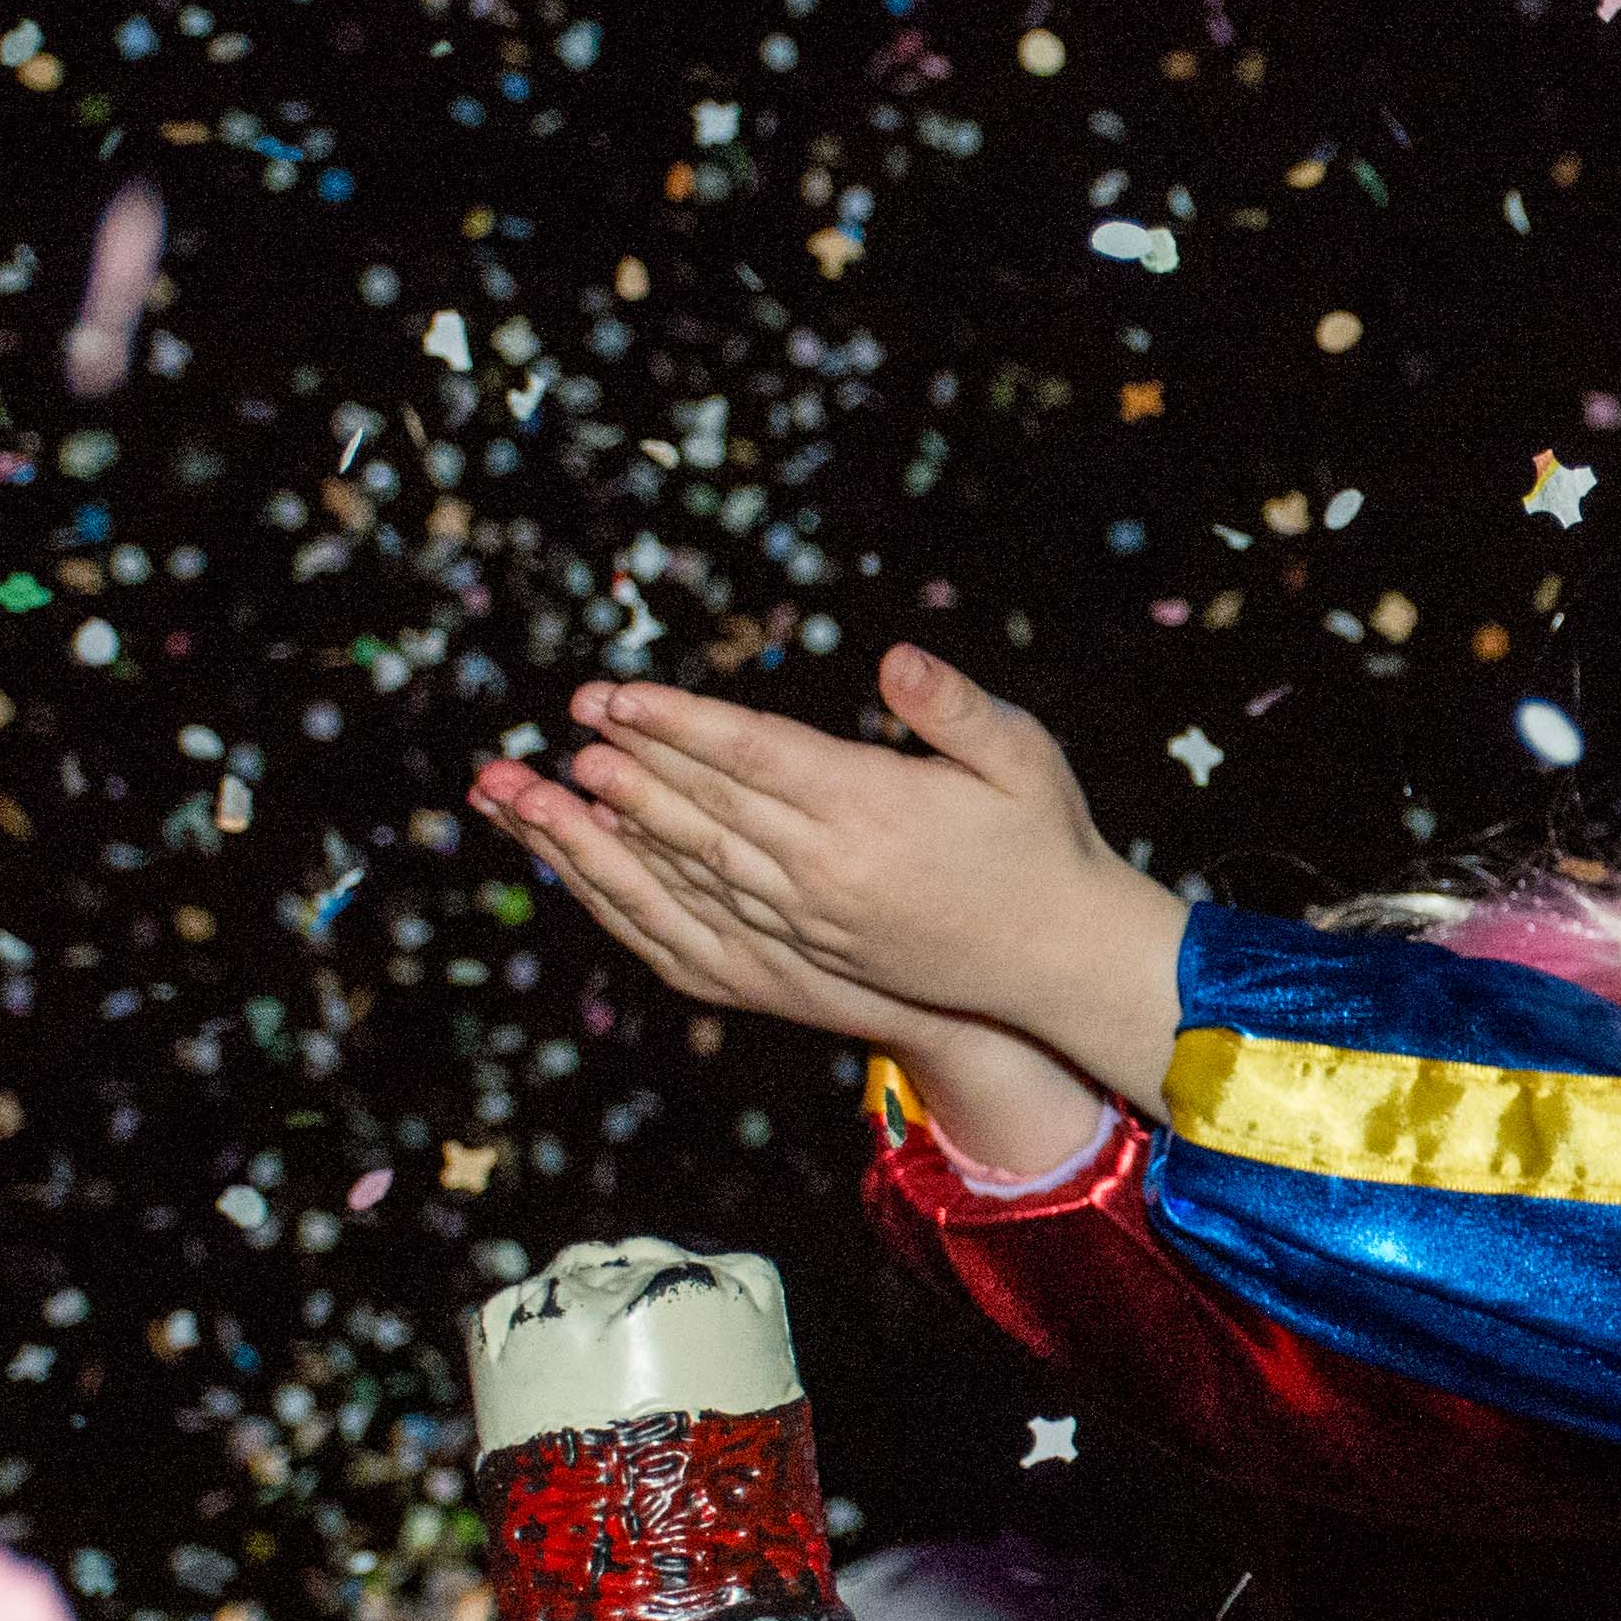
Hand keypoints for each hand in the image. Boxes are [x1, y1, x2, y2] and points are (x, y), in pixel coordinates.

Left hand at [472, 643, 1188, 1108]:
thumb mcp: (1021, 756)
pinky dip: (655, 889)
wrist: (1056, 963)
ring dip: (625, 827)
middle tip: (568, 728)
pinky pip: (709, 917)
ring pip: (695, 865)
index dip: (678, 722)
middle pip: (706, 808)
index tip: (617, 695)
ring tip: (563, 789)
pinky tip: (617, 863)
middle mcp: (827, 869)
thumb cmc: (1043, 843)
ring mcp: (810, 919)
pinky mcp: (805, 955)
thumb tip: (893, 658)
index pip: (752, 754)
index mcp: (873, 808)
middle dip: (630, 764)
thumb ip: (952, 705)